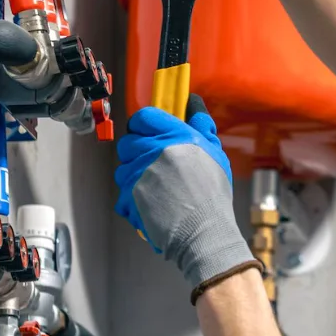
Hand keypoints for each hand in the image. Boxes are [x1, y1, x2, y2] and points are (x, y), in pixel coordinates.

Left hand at [115, 95, 258, 297]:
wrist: (204, 231)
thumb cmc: (213, 195)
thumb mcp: (214, 153)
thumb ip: (201, 126)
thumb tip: (193, 104)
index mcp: (175, 137)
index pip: (144, 117)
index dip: (142, 123)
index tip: (147, 131)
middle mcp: (153, 152)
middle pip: (127, 142)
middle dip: (136, 151)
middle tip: (152, 163)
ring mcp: (138, 175)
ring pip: (122, 168)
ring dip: (133, 176)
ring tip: (155, 188)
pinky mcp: (129, 197)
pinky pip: (122, 193)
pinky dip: (132, 200)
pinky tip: (150, 205)